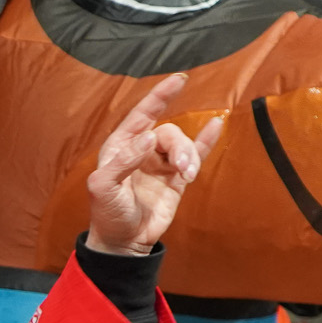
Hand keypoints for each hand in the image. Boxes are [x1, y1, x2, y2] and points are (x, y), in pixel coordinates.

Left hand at [85, 73, 224, 255]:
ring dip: (189, 156)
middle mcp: (141, 150)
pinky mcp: (175, 179)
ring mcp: (159, 164)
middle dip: (179, 146)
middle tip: (183, 168)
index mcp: (120, 147)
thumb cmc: (107, 214)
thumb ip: (124, 161)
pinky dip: (205, 141)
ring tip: (188, 175)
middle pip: (168, 133)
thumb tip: (150, 136)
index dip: (159, 97)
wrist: (124, 242)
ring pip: (182, 146)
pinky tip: (216, 126)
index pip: (141, 115)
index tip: (178, 80)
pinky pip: (194, 154)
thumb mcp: (105, 187)